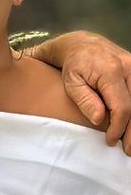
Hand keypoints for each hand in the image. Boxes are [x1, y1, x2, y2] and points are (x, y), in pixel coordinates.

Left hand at [29, 31, 130, 154]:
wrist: (80, 44)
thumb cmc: (72, 65)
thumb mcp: (71, 82)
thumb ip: (85, 100)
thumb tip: (100, 120)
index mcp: (111, 72)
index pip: (122, 107)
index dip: (119, 128)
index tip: (110, 141)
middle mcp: (129, 67)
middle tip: (128, 150)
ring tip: (130, 141)